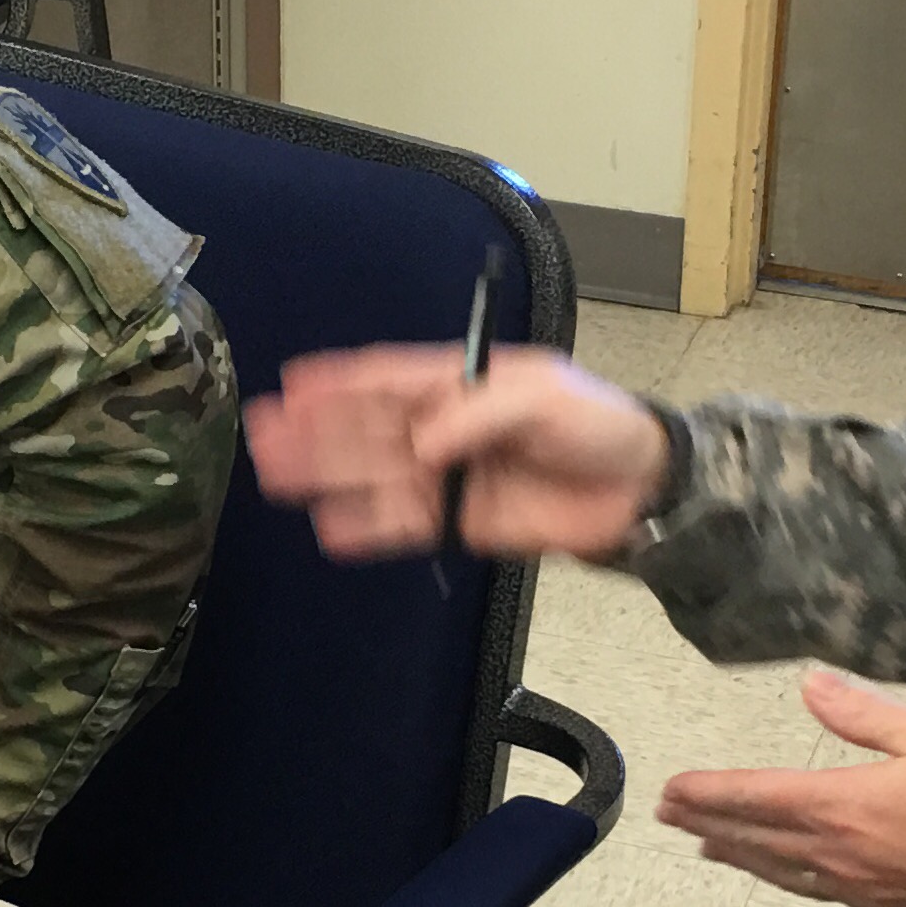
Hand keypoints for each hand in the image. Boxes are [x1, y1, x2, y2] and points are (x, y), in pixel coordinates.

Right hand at [245, 345, 669, 561]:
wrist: (642, 489)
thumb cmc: (597, 424)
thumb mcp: (542, 398)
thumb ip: (479, 416)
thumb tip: (420, 446)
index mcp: (463, 383)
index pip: (390, 379)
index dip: (341, 383)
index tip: (293, 384)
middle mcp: (447, 427)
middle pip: (369, 429)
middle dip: (318, 431)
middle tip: (263, 434)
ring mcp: (452, 476)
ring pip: (377, 475)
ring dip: (328, 475)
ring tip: (277, 476)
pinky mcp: (464, 522)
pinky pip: (407, 524)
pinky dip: (370, 526)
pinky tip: (330, 527)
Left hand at [657, 671, 905, 906]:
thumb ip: (863, 713)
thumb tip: (811, 686)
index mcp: (843, 804)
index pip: (757, 795)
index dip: (710, 791)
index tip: (672, 786)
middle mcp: (837, 851)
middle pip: (756, 836)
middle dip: (708, 821)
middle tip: (668, 813)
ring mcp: (856, 884)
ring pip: (778, 868)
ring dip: (737, 853)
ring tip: (706, 844)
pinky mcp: (880, 905)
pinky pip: (810, 889)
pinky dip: (778, 877)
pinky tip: (778, 874)